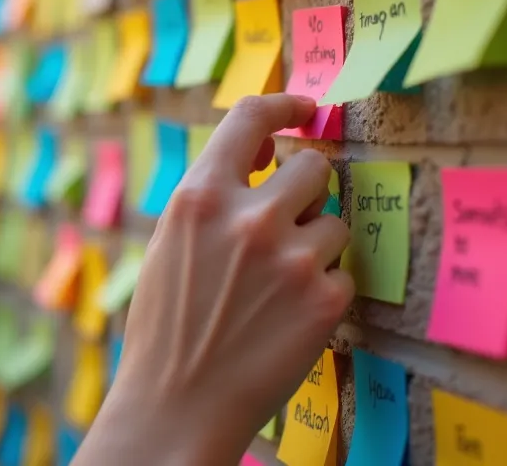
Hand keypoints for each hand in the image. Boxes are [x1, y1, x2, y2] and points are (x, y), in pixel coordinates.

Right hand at [78, 94, 352, 464]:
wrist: (177, 403)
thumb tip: (264, 158)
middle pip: (313, 167)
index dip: (284, 104)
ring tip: (275, 287)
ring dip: (314, 246)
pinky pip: (341, 273)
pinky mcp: (325, 299)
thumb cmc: (166, 324)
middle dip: (305, 191)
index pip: (252, 118)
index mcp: (200, 196)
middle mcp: (249, 217)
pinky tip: (285, 318)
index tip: (305, 108)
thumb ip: (213, 197)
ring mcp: (292, 257)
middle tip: (286, 224)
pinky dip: (320, 292)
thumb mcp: (170, 242)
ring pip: (333, 223)